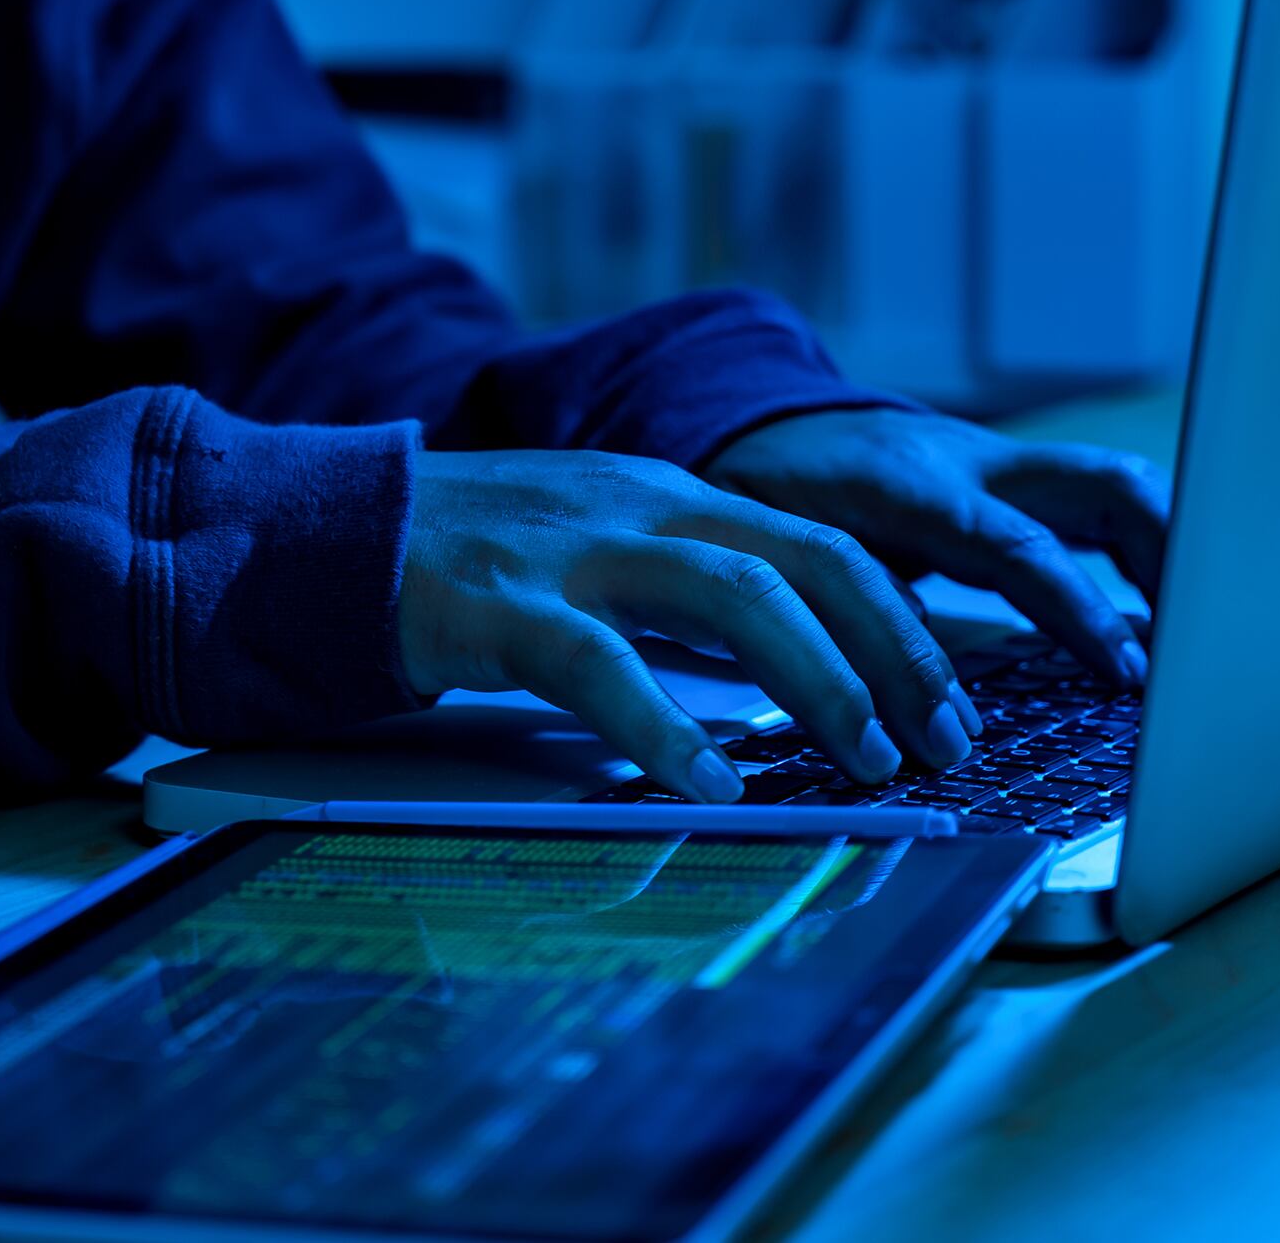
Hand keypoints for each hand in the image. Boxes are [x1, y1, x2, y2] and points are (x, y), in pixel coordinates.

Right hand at [400, 450, 981, 802]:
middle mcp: (638, 507)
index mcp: (669, 496)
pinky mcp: (501, 605)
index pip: (820, 544)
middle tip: (942, 740)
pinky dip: (666, 727)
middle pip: (803, 561)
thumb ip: (687, 598)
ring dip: (816, 679)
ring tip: (863, 757)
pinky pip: (600, 666)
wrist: (333, 530)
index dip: (899, 624)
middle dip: (891, 652)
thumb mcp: (602, 551)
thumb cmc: (473, 558)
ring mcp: (572, 549)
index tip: (947, 704)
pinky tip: (710, 783)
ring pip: (730, 595)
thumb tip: (786, 673)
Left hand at [704, 409, 1168, 684]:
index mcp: (909, 487)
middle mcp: (970, 464)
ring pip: (1114, 484)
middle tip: (1204, 643)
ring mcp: (1000, 462)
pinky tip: (1167, 613)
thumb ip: (842, 614)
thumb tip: (904, 701)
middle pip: (1101, 486)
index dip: (1078, 608)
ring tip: (1205, 635)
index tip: (1126, 670)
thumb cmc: (768, 499)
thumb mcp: (782, 557)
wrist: (765, 420)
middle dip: (1169, 556)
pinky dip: (1144, 550)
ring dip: (1172, 551)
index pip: (1016, 545)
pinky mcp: (1015, 476)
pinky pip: (1096, 502)